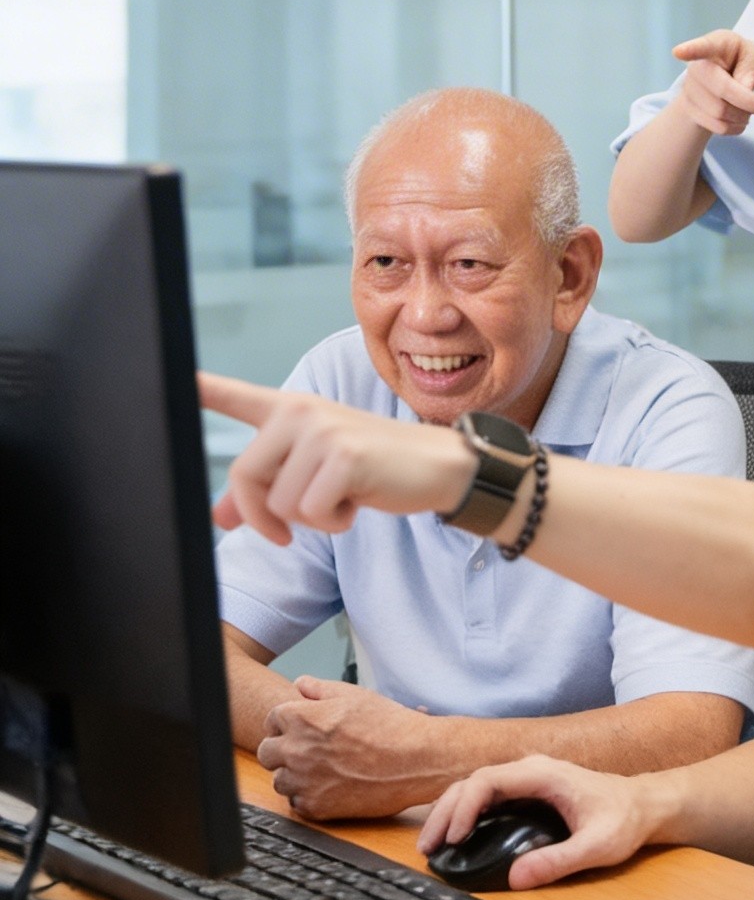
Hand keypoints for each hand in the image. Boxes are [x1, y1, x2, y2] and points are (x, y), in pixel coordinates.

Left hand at [200, 375, 474, 544]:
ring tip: (343, 495)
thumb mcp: (311, 476)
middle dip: (265, 516)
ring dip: (311, 519)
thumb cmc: (372, 468)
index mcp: (290, 410)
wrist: (434, 466)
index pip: (235, 396)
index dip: (200, 388)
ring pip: (278, 504)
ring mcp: (323, 430)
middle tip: (297, 523)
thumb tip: (218, 518)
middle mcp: (302, 410)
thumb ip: (263, 492)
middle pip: (244, 477)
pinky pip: (310, 513)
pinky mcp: (344, 456)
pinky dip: (334, 522)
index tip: (174, 375)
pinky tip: (358, 500)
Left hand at [258, 678, 442, 819]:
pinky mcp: (314, 807)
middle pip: (266, 752)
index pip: (272, 719)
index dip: (286, 721)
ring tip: (323, 767)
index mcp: (304, 718)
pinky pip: (296, 801)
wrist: (414, 760)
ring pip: (279, 780)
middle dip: (282, 748)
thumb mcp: (355, 695)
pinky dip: (309, 794)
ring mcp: (303, 781)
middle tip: (307, 748)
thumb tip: (300, 685)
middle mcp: (297, 750)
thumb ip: (320, 689)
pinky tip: (332, 783)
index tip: (299, 726)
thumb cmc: (389, 725)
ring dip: (294, 774)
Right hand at [420, 758, 665, 889]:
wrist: (643, 803)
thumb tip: (515, 877)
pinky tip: (454, 836)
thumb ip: (558, 861)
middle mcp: (532, 769)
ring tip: (433, 844)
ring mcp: (529, 777)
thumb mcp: (597, 845)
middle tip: (428, 847)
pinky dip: (465, 811)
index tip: (454, 838)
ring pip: (477, 784)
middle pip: (476, 779)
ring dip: (452, 810)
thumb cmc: (624, 819)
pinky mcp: (528, 790)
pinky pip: (488, 794)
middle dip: (448, 810)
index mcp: (545, 773)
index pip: (490, 779)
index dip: (465, 806)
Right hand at [670, 31, 753, 137]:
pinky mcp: (690, 109)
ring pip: (719, 112)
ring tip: (752, 108)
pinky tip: (740, 118)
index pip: (702, 47)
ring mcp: (690, 88)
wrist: (728, 75)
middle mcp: (697, 66)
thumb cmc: (745, 60)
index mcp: (716, 44)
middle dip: (749, 103)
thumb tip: (744, 90)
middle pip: (721, 90)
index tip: (679, 52)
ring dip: (743, 116)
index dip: (691, 50)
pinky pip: (717, 127)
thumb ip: (751, 70)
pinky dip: (736, 127)